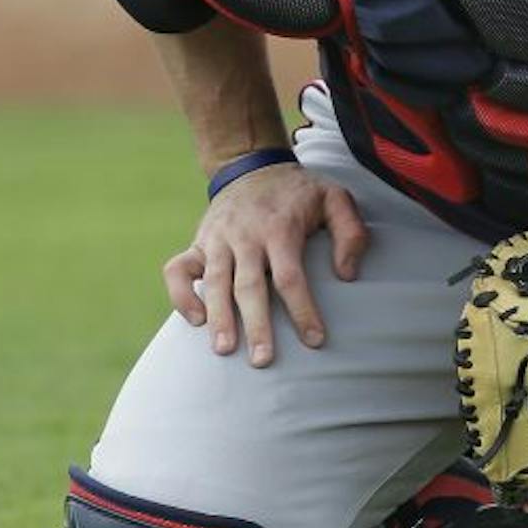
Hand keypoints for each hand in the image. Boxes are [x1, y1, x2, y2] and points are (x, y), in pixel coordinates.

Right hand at [162, 163, 369, 366]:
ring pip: (215, 282)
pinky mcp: (198, 243)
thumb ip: (350, 233)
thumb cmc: (300, 192)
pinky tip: (194, 320)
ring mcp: (217, 239)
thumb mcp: (335, 198)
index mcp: (280, 227)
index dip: (302, 310)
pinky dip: (182, 294)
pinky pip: (177, 270)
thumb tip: (347, 276)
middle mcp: (245, 235)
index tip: (315, 340)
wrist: (253, 166)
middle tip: (262, 361)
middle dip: (256, 325)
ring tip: (224, 350)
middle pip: (249, 286)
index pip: (290, 276)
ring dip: (218, 318)